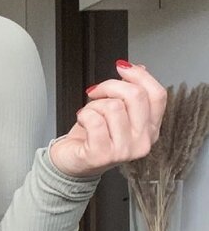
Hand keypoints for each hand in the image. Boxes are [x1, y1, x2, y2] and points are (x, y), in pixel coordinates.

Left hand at [49, 61, 166, 178]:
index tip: (121, 68)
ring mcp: (124, 151)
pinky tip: (83, 121)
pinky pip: (94, 119)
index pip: (158, 95)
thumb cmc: (93, 137)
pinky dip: (84, 114)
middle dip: (110, 86)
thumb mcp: (116, 111)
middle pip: (136, 95)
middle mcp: (143, 142)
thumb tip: (138, 69)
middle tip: (96, 92)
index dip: (139, 76)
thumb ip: (130, 92)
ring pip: (113, 106)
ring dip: (94, 105)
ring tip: (90, 115)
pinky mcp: (102, 155)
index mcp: (151, 129)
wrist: (72, 162)